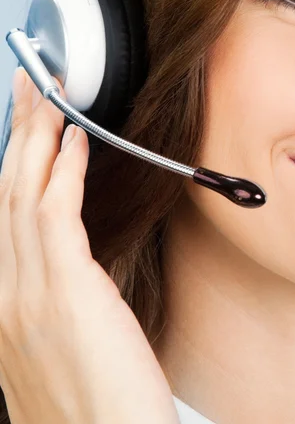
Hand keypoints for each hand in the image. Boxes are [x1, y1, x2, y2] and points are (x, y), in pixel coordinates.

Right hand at [0, 68, 178, 423]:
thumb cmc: (96, 406)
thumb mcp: (61, 352)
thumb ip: (55, 307)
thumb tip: (71, 270)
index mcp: (4, 310)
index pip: (3, 218)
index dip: (14, 166)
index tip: (27, 131)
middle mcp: (4, 297)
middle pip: (5, 195)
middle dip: (18, 135)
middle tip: (30, 90)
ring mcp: (27, 294)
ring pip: (22, 194)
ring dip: (37, 139)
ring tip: (51, 97)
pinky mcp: (64, 291)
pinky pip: (55, 214)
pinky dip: (62, 171)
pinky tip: (76, 140)